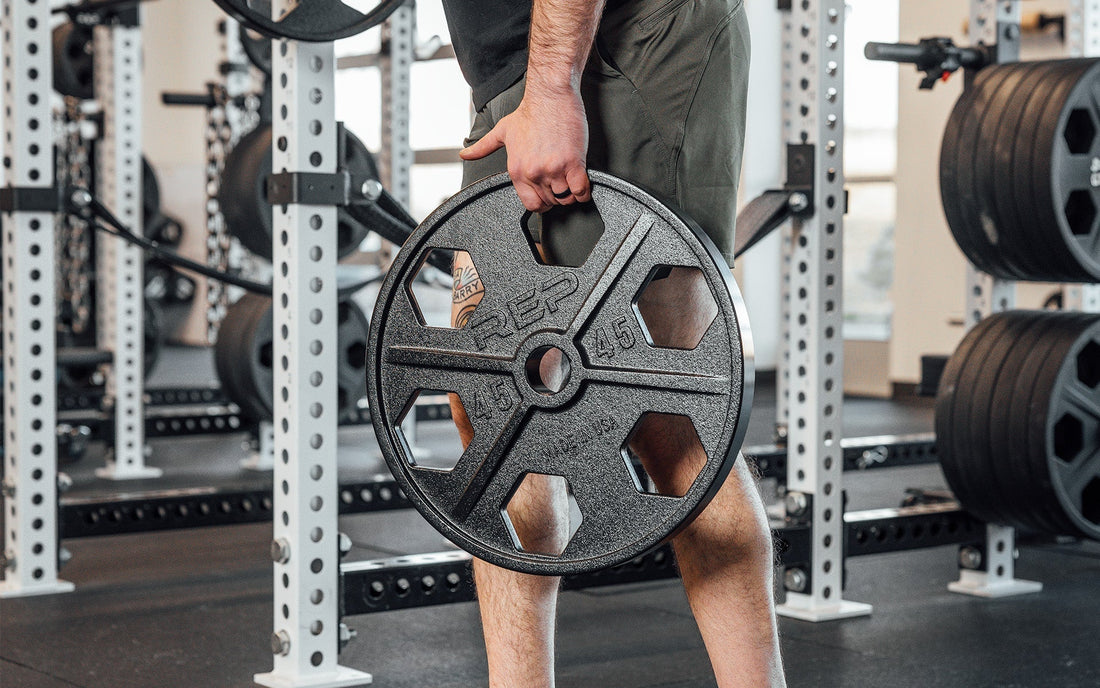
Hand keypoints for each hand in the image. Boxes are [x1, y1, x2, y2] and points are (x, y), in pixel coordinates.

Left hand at [460, 89, 591, 212]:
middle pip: (550, 202)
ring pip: (566, 198)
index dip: (542, 203)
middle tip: (561, 183)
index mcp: (517, 170)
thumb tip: (465, 155)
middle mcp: (534, 172)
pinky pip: (581, 190)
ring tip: (572, 181)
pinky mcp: (572, 163)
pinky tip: (582, 183)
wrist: (549, 95)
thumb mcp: (502, 131)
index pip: (531, 204)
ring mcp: (553, 169)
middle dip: (557, 196)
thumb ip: (483, 147)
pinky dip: (584, 192)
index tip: (548, 196)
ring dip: (571, 194)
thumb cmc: (531, 112)